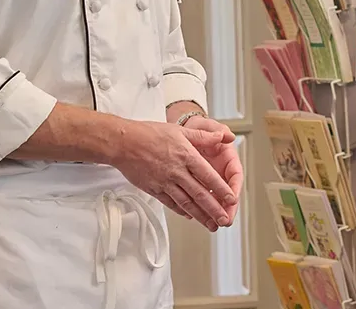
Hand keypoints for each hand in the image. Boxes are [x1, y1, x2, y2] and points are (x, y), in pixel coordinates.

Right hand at [112, 120, 236, 232]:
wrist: (123, 143)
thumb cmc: (149, 134)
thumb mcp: (181, 130)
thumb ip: (204, 136)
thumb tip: (225, 136)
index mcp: (186, 156)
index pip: (208, 176)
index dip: (221, 189)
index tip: (231, 199)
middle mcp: (177, 172)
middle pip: (199, 194)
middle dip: (214, 209)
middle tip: (225, 220)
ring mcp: (165, 182)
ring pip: (186, 202)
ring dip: (200, 215)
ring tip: (211, 224)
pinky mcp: (154, 189)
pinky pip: (170, 203)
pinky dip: (181, 211)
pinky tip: (190, 216)